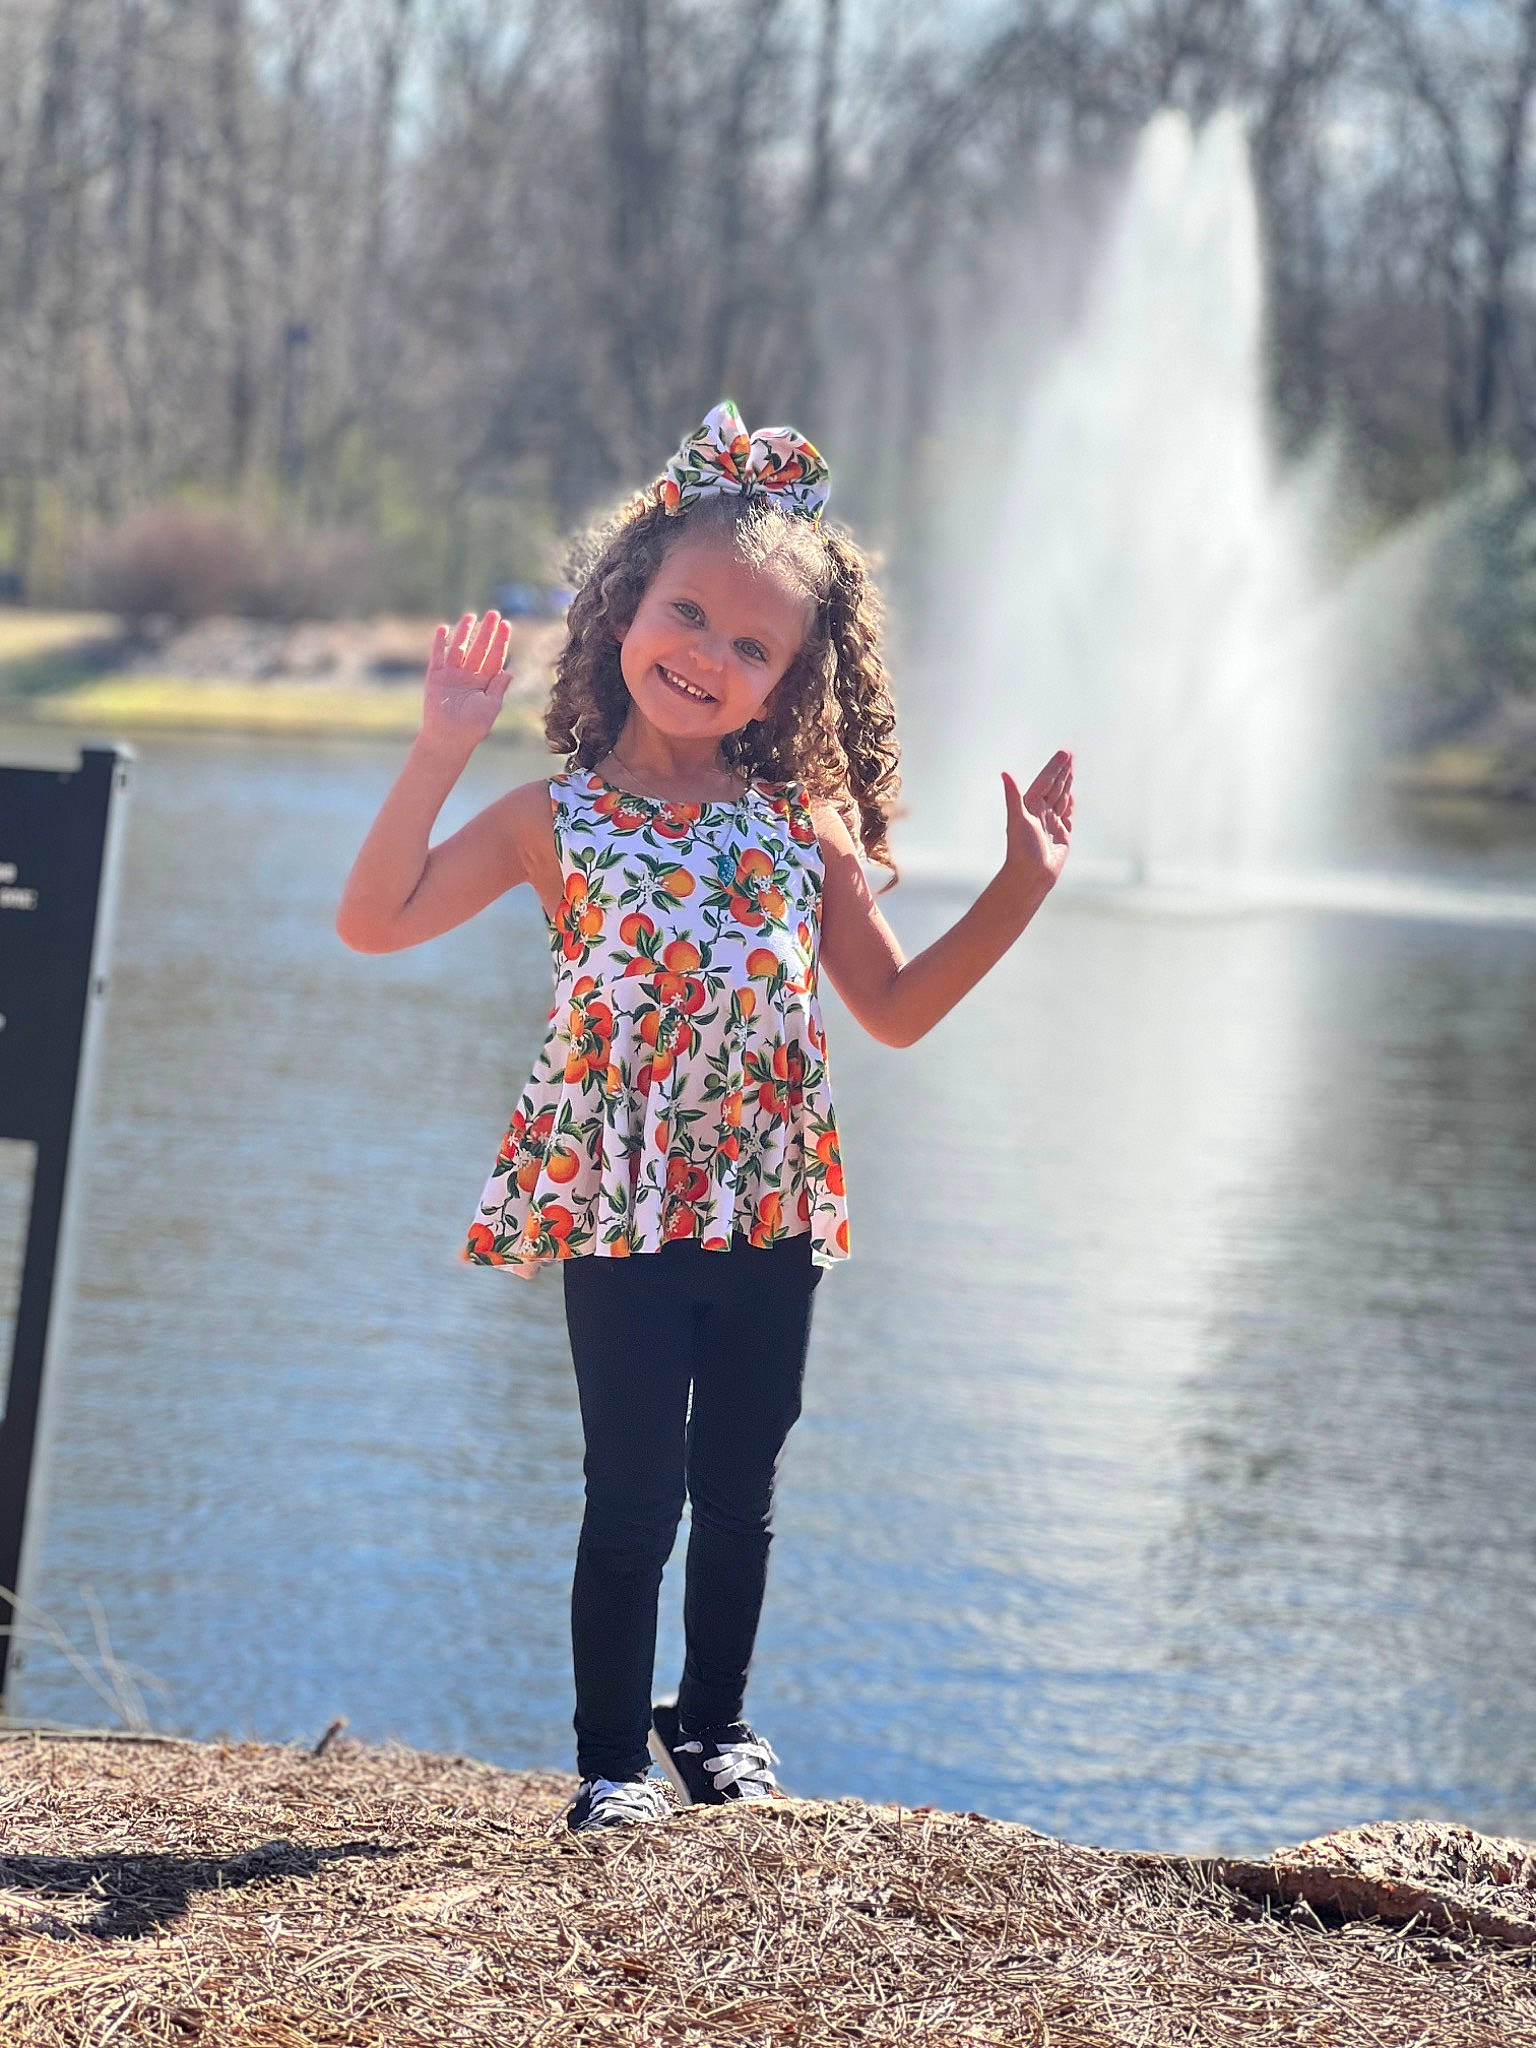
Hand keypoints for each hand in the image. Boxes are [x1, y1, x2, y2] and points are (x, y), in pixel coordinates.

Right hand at [420, 611, 513, 752]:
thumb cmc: (473, 727)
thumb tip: (509, 671)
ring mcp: (452, 675)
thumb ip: (498, 687)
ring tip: (471, 616)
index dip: (500, 641)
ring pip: (459, 648)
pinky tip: (444, 629)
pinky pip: (438, 657)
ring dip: (464, 632)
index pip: (494, 657)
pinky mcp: (436, 677)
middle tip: (493, 613)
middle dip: (486, 631)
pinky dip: (440, 643)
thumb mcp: (491, 706)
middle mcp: (469, 676)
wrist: (449, 738)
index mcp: (485, 682)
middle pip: (479, 648)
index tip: (506, 624)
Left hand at [1000, 750, 1073, 899]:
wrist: (1031, 875)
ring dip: (1066, 784)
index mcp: (1030, 806)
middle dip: (1062, 771)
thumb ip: (1013, 795)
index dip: (1054, 767)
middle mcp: (1040, 812)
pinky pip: (1066, 815)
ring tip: (1071, 770)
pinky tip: (1070, 798)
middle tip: (1069, 755)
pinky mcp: (1060, 835)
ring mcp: (1051, 823)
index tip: (1064, 753)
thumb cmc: (1022, 849)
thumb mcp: (1017, 819)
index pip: (1045, 781)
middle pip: (1054, 786)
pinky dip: (1069, 805)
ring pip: (1060, 798)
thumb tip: (1005, 773)